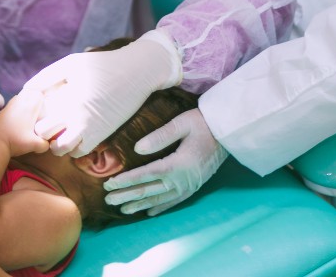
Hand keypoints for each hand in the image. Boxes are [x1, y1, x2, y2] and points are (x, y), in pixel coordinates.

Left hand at [0, 90, 48, 156]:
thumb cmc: (16, 141)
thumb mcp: (34, 145)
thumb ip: (44, 144)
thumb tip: (47, 144)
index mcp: (29, 106)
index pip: (39, 94)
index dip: (43, 102)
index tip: (44, 113)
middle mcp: (19, 101)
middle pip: (29, 94)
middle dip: (34, 102)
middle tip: (37, 114)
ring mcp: (9, 105)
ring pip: (20, 99)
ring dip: (24, 106)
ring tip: (27, 119)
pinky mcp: (1, 111)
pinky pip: (13, 106)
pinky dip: (16, 111)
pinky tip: (16, 123)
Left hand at [23, 32, 180, 156]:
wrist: (136, 72)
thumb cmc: (101, 65)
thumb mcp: (71, 64)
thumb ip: (47, 76)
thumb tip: (27, 90)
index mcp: (67, 97)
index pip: (39, 119)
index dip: (33, 117)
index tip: (37, 111)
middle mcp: (76, 116)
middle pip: (45, 137)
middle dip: (41, 133)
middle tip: (45, 123)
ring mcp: (90, 128)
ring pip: (61, 150)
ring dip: (55, 143)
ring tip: (58, 131)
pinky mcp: (102, 135)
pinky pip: (80, 152)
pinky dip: (73, 148)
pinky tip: (74, 133)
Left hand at [102, 109, 226, 215]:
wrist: (227, 133)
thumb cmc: (203, 124)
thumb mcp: (181, 124)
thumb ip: (159, 136)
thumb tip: (137, 149)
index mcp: (178, 164)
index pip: (145, 175)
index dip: (126, 180)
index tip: (109, 183)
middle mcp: (182, 180)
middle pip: (149, 191)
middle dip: (127, 196)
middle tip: (108, 200)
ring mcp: (188, 186)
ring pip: (159, 200)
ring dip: (140, 205)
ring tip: (122, 210)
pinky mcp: (193, 188)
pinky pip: (173, 202)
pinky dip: (159, 208)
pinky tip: (148, 213)